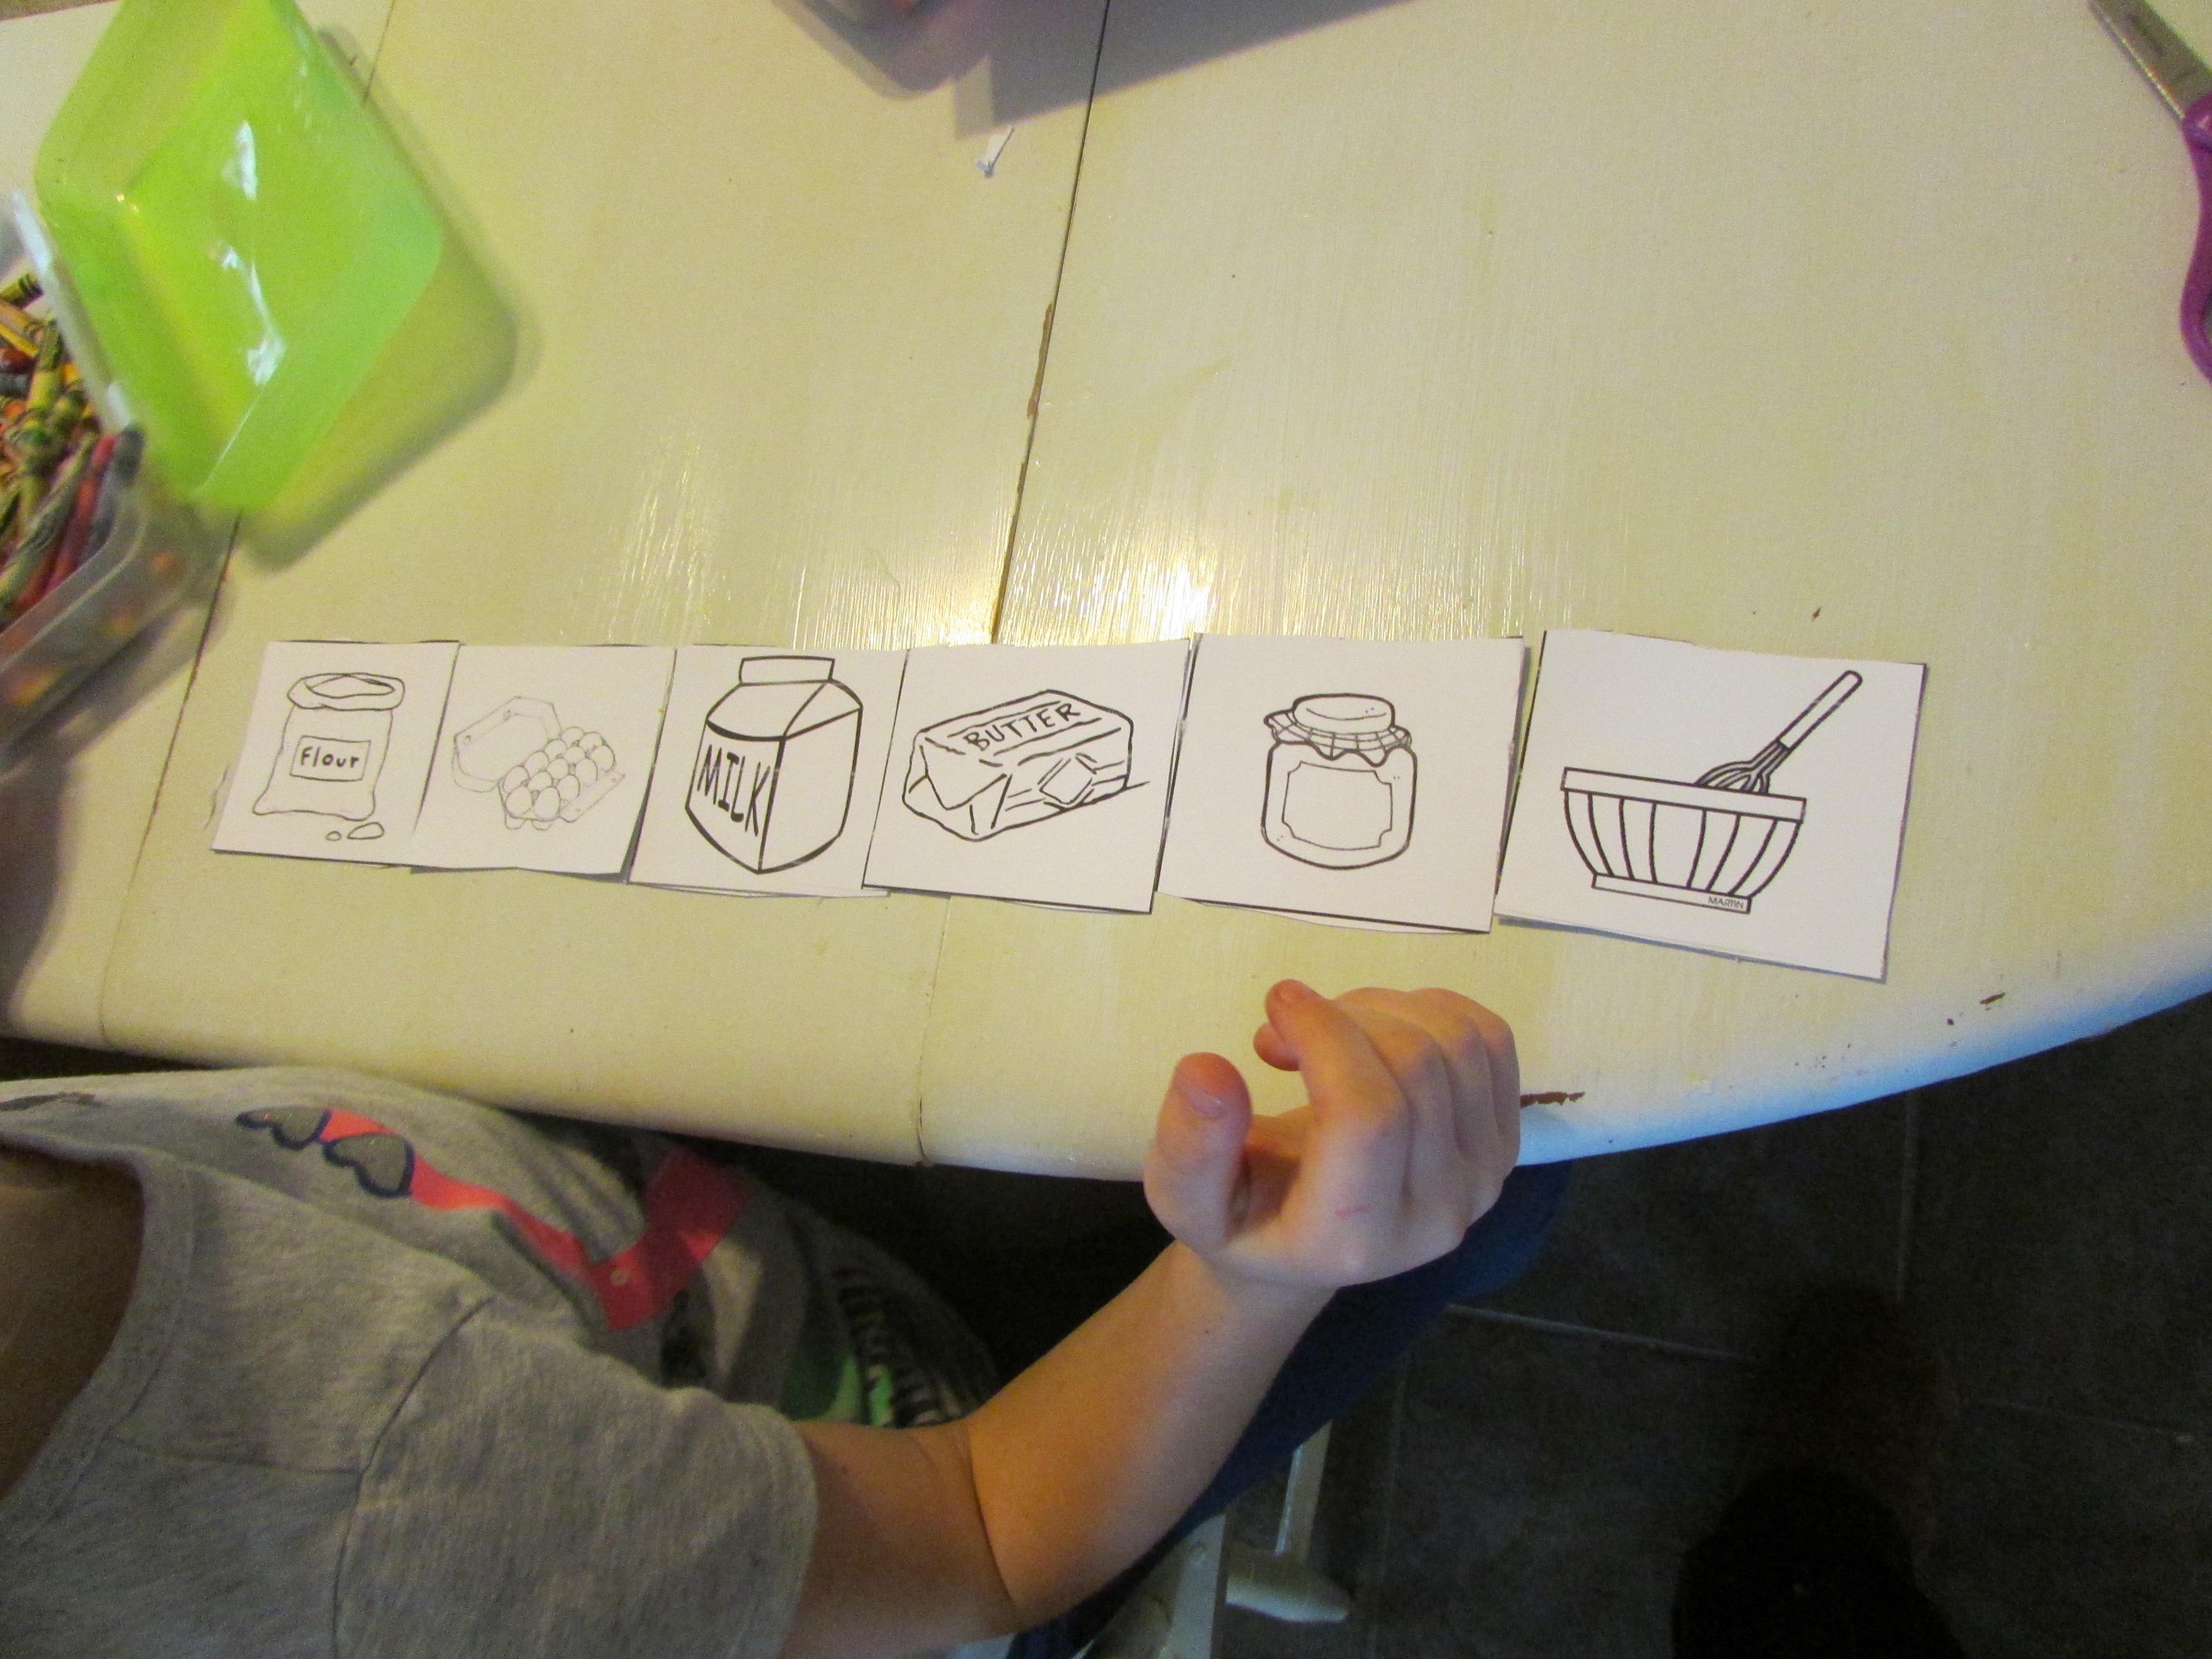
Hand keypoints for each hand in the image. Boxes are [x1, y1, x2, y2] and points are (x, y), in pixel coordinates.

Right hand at [1143, 981, 1519, 1293]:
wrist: (1307, 1242)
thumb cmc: (1242, 1215)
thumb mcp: (1186, 1199)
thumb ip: (1189, 1146)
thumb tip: (1204, 1070)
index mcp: (1354, 1237)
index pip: (1367, 1117)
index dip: (1324, 1036)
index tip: (1277, 1002)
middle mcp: (1437, 1215)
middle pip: (1417, 1067)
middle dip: (1341, 1016)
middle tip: (1281, 1026)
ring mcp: (1481, 1178)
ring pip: (1456, 1042)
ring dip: (1381, 1007)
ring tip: (1324, 1030)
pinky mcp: (1504, 1141)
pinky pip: (1489, 1038)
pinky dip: (1427, 1008)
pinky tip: (1375, 1031)